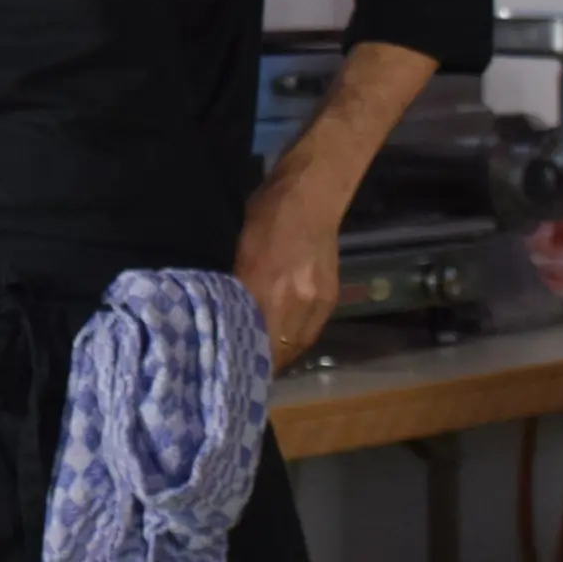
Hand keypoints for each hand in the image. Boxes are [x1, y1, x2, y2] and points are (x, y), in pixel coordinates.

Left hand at [236, 171, 344, 371]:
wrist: (311, 195)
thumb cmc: (266, 215)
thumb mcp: (241, 250)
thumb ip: (240, 287)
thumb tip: (232, 314)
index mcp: (265, 286)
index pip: (254, 337)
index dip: (246, 356)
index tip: (234, 366)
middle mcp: (293, 299)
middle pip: (279, 347)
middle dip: (264, 360)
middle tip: (249, 366)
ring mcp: (316, 300)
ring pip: (298, 342)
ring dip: (283, 353)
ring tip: (267, 359)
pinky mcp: (330, 296)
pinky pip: (312, 329)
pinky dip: (299, 339)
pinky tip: (287, 339)